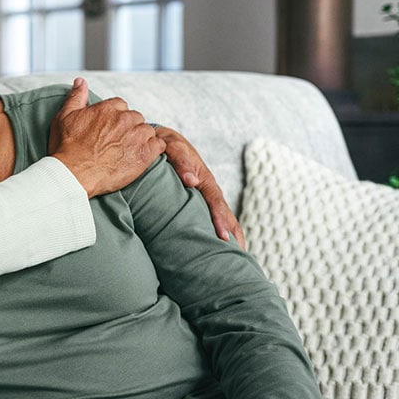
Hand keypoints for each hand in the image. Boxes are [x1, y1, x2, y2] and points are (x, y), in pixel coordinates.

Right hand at [48, 78, 164, 197]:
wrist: (73, 174)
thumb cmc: (66, 147)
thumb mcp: (64, 117)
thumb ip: (76, 97)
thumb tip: (81, 81)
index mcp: (108, 108)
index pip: (121, 105)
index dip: (114, 117)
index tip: (108, 129)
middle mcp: (125, 119)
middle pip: (135, 117)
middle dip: (128, 127)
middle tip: (116, 142)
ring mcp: (136, 136)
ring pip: (147, 131)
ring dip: (140, 139)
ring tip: (126, 151)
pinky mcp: (145, 154)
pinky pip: (159, 145)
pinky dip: (152, 149)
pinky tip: (140, 156)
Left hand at [155, 125, 245, 247]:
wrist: (159, 139)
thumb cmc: (165, 143)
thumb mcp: (172, 146)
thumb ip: (180, 161)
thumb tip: (192, 181)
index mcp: (204, 178)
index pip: (216, 201)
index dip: (221, 219)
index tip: (224, 237)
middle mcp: (207, 188)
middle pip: (225, 213)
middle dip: (233, 234)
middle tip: (238, 257)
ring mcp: (203, 195)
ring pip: (221, 217)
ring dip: (230, 235)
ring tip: (234, 258)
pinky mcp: (195, 199)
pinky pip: (208, 216)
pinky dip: (214, 230)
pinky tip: (214, 247)